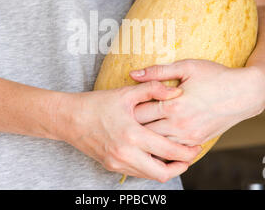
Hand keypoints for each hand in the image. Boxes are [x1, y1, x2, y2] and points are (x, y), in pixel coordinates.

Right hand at [56, 82, 201, 182]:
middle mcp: (126, 154)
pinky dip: (149, 167)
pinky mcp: (111, 166)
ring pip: (150, 176)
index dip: (187, 152)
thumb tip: (177, 91)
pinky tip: (154, 155)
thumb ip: (153, 89)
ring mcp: (117, 162)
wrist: (69, 119)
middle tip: (188, 156)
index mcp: (132, 135)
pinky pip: (137, 172)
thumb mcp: (126, 93)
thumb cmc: (97, 103)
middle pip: (162, 173)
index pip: (169, 152)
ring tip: (174, 156)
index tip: (196, 147)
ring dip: (165, 168)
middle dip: (180, 167)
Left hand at [131, 60, 264, 146]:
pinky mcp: (196, 142)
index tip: (121, 105)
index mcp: (173, 104)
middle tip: (122, 119)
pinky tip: (154, 138)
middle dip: (131, 126)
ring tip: (135, 129)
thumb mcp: (186, 67)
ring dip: (144, 138)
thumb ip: (158, 71)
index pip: (139, 112)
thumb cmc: (215, 76)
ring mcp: (188, 136)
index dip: (127, 109)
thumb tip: (133, 73)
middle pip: (144, 131)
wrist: (245, 94)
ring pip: (156, 144)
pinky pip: (172, 150)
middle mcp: (179, 124)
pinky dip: (160, 145)